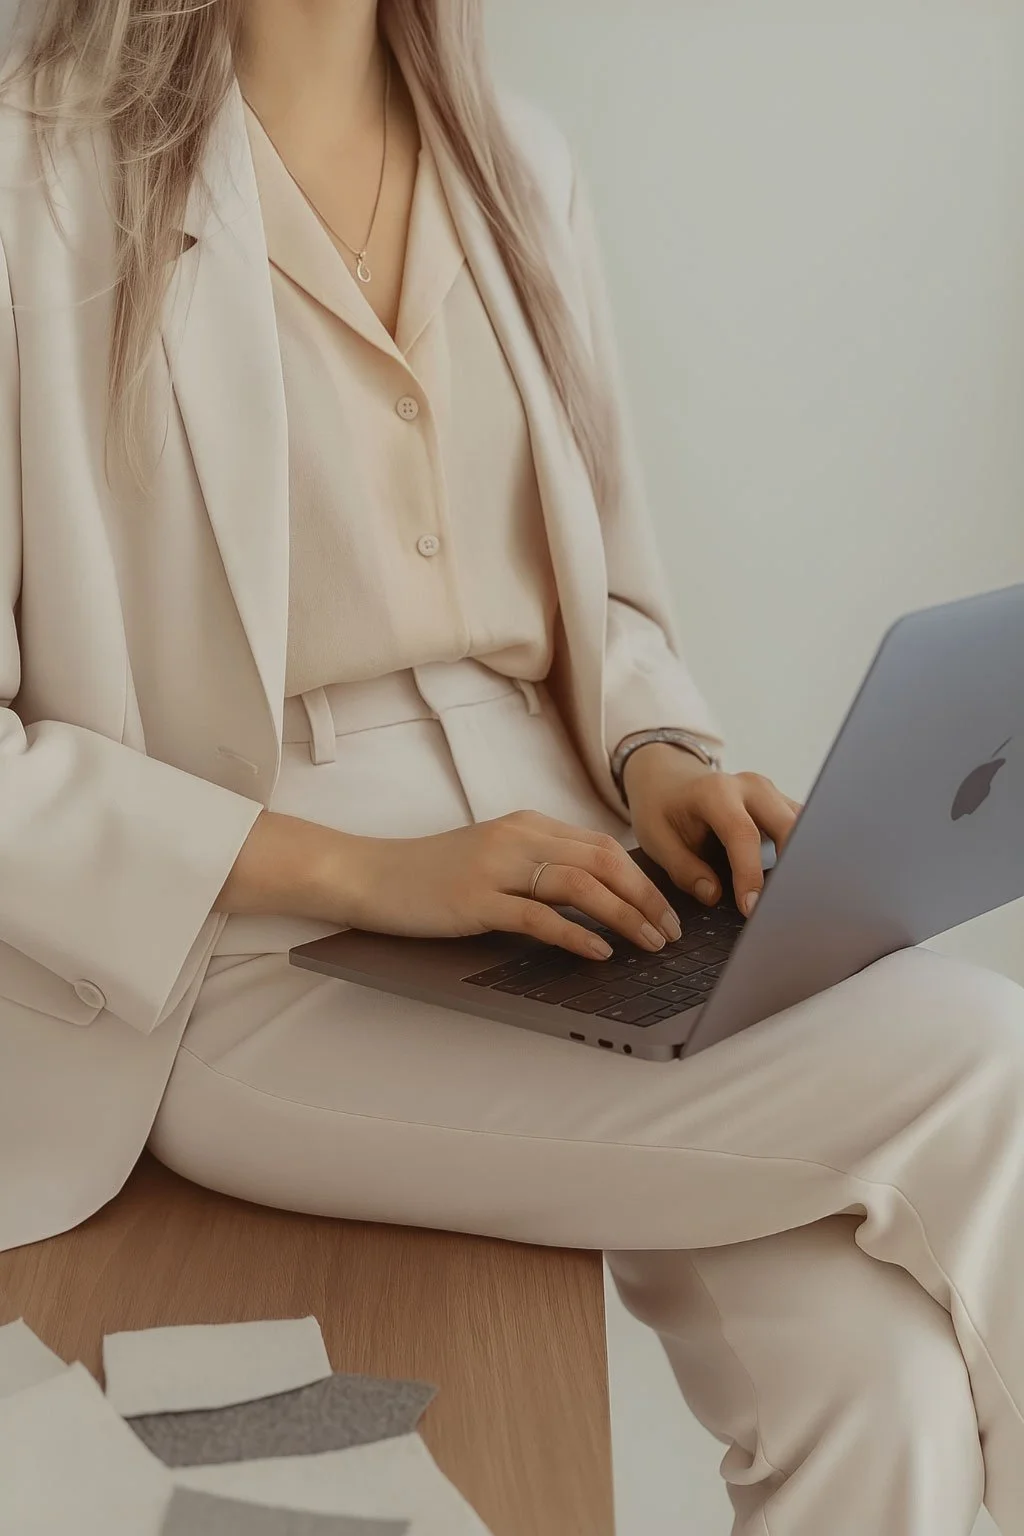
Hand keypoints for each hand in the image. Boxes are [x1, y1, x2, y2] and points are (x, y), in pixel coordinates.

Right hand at [322, 810, 683, 960]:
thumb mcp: (493, 855)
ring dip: (624, 915)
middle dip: (646, 897)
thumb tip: (596, 893)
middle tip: (671, 931)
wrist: (369, 874)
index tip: (667, 909)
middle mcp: (517, 838)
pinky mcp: (475, 900)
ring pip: (580, 884)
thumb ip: (538, 863)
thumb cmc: (431, 874)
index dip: (644, 878)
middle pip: (603, 861)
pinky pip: (538, 916)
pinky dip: (577, 933)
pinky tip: (600, 951)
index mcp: (527, 825)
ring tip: (650, 943)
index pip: (603, 846)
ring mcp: (495, 867)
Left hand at [623, 744, 801, 916]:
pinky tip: (791, 883)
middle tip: (780, 909)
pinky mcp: (781, 803)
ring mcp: (771, 793)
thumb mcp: (656, 838)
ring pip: (803, 827)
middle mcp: (750, 787)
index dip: (750, 875)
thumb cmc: (661, 808)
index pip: (743, 835)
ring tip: (789, 899)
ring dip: (800, 862)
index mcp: (716, 792)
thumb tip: (713, 895)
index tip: (751, 909)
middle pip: (788, 827)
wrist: (669, 778)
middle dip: (790, 869)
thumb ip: (683, 869)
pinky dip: (801, 855)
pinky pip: (802, 829)